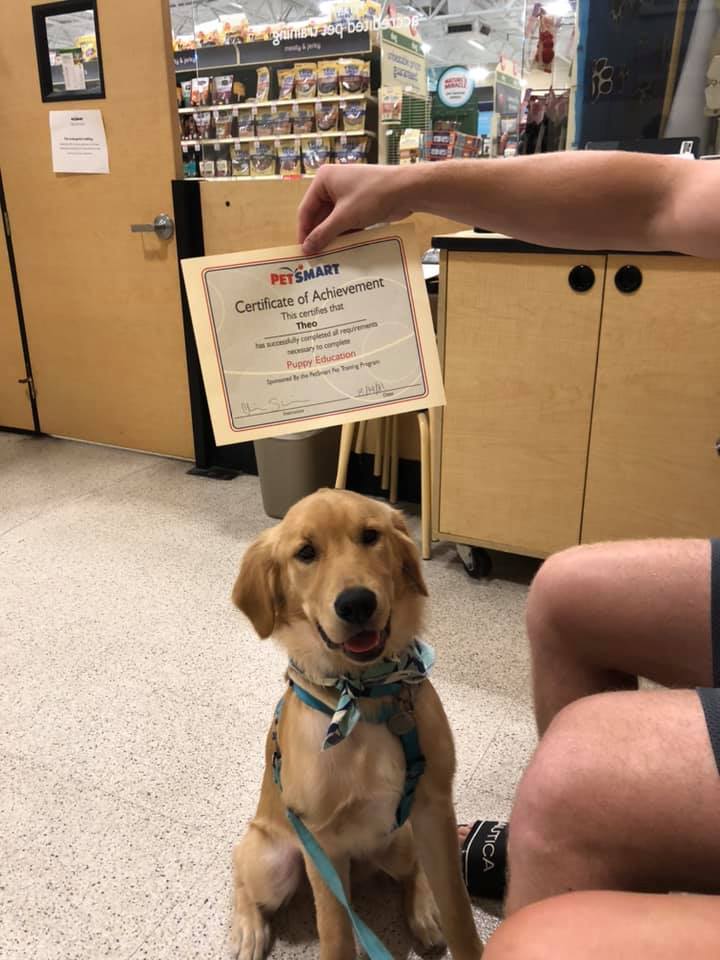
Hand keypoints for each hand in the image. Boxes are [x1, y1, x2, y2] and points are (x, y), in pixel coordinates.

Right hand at [297, 165, 413, 254]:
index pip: (306, 209)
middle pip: (319, 215)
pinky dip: (345, 233)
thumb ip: (323, 234)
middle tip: (316, 257)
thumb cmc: (372, 196)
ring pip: (333, 219)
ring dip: (332, 236)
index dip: (304, 232)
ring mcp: (347, 193)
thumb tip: (306, 249)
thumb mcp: (344, 218)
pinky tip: (344, 249)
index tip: (303, 251)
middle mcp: (333, 184)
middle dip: (319, 235)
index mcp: (323, 179)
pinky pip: (346, 220)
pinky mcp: (359, 202)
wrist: (406, 190)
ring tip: (329, 256)